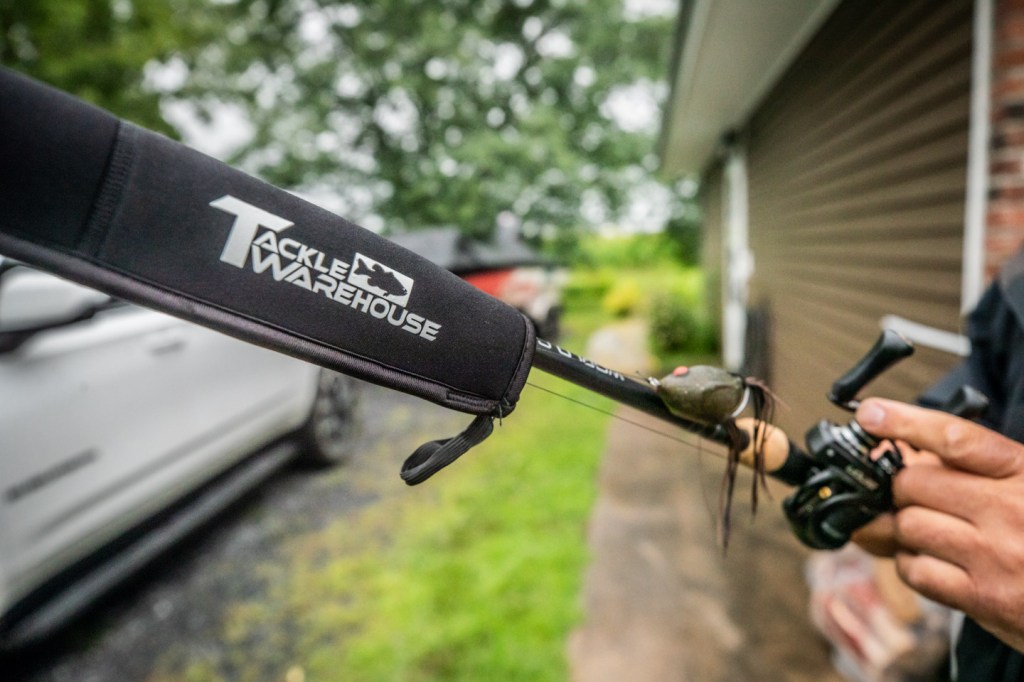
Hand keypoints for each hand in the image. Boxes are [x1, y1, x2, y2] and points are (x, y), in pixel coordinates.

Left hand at [855, 398, 1023, 651]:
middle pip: (915, 484)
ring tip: (929, 531)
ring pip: (908, 526)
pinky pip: (917, 571)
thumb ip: (986, 469)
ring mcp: (996, 557)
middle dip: (903, 488)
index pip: (955, 438)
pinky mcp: (985, 599)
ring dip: (905, 528)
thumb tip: (920, 454)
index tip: (872, 414)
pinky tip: (932, 562)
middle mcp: (1010, 510)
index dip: (906, 421)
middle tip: (914, 496)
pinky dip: (913, 565)